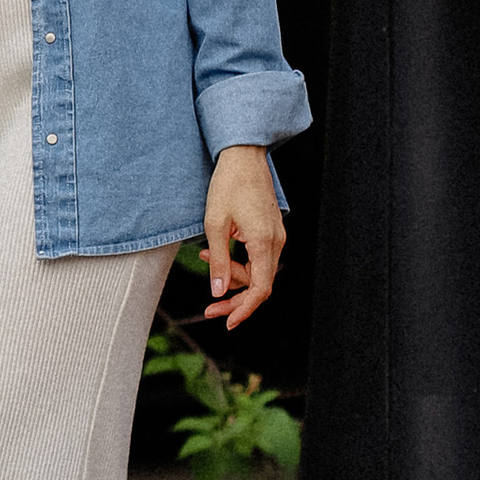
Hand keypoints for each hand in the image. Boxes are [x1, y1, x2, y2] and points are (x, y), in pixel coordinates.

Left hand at [203, 147, 285, 331]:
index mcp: (263, 242)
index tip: (228, 323)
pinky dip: (237, 262)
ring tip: (203, 258)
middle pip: (259, 284)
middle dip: (233, 297)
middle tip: (209, 308)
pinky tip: (214, 252)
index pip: (260, 289)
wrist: (243, 156)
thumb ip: (217, 260)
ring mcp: (275, 236)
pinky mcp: (270, 231)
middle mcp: (276, 242)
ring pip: (257, 272)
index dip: (244, 309)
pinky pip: (257, 258)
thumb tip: (217, 292)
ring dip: (231, 275)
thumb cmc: (228, 185)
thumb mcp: (214, 224)